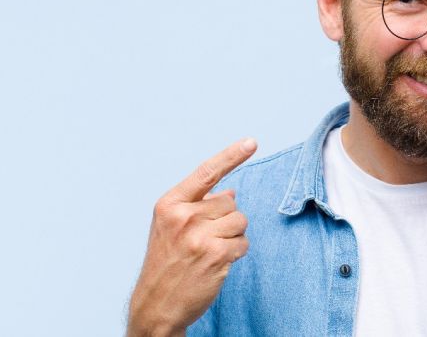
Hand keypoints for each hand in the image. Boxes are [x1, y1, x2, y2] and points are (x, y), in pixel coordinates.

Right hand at [127, 138, 256, 336]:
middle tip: (203, 241)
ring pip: (240, 221)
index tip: (251, 142)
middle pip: (230, 203)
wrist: (156, 304)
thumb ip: (199, 205)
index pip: (207, 172)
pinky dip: (236, 253)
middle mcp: (183, 216)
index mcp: (170, 204)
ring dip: (232, 237)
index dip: (231, 155)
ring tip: (209, 252)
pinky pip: (243, 243)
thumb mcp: (172, 227)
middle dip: (225, 220)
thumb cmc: (167, 263)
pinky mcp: (216, 254)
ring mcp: (199, 236)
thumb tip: (229, 191)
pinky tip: (216, 263)